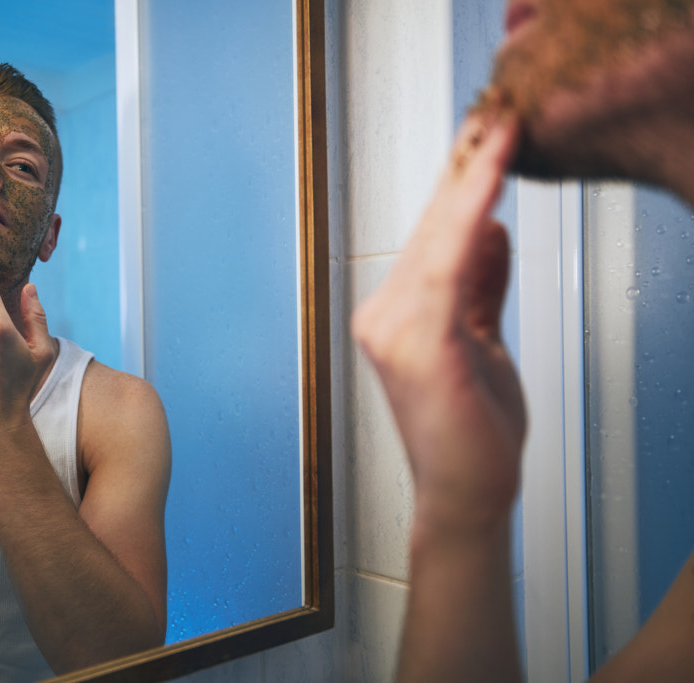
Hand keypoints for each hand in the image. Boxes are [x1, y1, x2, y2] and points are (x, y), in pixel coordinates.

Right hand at [352, 110, 525, 537]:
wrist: (464, 494)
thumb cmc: (471, 431)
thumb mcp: (480, 342)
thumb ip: (479, 286)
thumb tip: (487, 230)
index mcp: (393, 315)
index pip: (430, 239)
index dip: (457, 187)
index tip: (481, 142)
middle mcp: (382, 316)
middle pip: (429, 230)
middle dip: (464, 170)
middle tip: (493, 118)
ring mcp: (392, 329)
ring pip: (437, 240)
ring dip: (471, 183)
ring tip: (498, 135)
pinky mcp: (418, 343)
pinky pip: (449, 268)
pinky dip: (470, 221)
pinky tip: (489, 187)